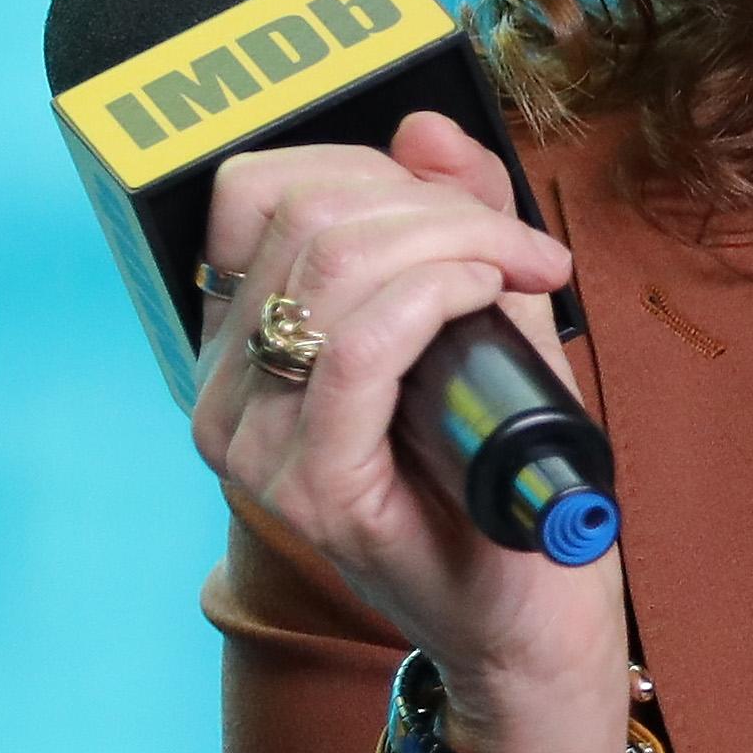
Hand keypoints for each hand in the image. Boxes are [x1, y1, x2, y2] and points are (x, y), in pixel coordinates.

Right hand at [195, 113, 633, 752]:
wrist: (525, 624)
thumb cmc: (497, 480)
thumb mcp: (483, 322)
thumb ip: (453, 224)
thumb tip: (424, 128)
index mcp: (244, 344)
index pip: (259, 192)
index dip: (372, 168)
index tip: (476, 210)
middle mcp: (226, 395)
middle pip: (306, 216)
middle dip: (435, 204)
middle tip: (523, 250)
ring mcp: (257, 449)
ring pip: (336, 269)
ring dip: (455, 240)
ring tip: (527, 275)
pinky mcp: (313, 490)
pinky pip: (361, 347)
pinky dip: (439, 292)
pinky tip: (491, 293)